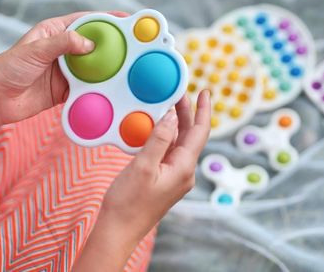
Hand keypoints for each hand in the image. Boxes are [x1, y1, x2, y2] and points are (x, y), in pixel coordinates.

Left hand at [0, 11, 128, 123]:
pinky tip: (111, 89)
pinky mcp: (66, 90)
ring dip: (108, 68)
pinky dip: (98, 89)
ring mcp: (65, 70)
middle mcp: (62, 50)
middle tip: (134, 46)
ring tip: (128, 68)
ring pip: (93, 67)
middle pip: (94, 44)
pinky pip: (87, 88)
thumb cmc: (7, 69)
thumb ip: (63, 44)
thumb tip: (90, 43)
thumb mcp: (35, 50)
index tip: (126, 19)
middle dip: (113, 45)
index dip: (106, 19)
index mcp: (54, 32)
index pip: (86, 21)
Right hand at [72, 91, 210, 271]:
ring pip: (179, 143)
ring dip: (174, 123)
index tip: (205, 91)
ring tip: (166, 103)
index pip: (200, 132)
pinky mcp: (164, 180)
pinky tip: (154, 128)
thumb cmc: (128, 202)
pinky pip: (168, 152)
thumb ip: (158, 139)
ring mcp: (174, 177)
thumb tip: (172, 116)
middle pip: (190, 135)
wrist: (118, 231)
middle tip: (177, 91)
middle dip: (186, 112)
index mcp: (184, 168)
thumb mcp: (143, 166)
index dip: (204, 110)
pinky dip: (163, 136)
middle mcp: (184, 172)